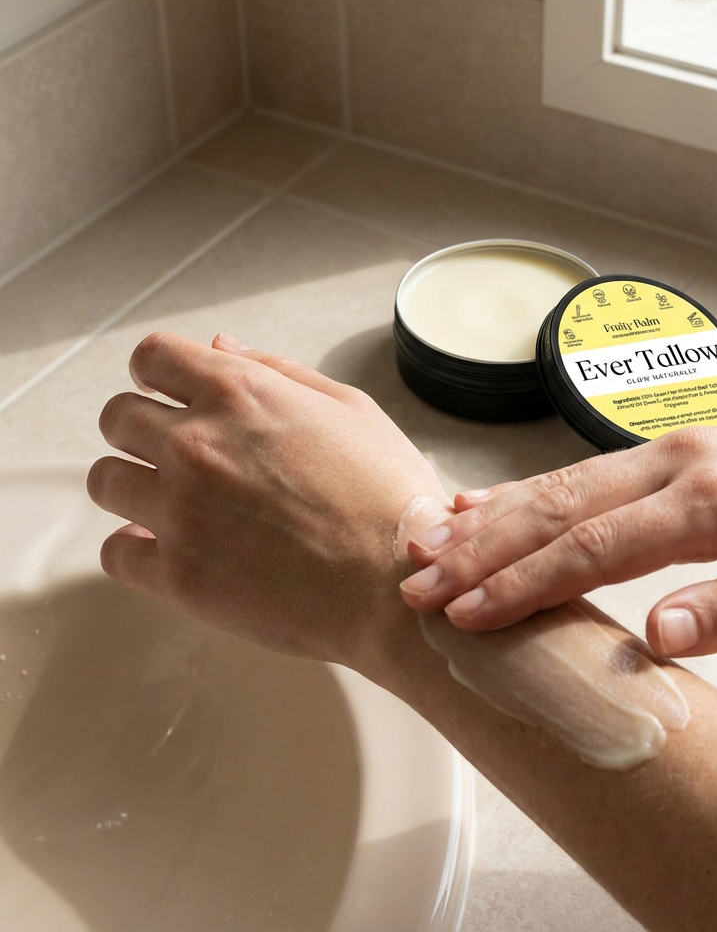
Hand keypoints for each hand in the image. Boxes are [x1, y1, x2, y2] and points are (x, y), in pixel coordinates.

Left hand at [88, 331, 443, 671]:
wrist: (396, 585)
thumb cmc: (388, 496)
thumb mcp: (352, 410)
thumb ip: (279, 371)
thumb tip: (220, 346)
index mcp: (239, 394)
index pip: (151, 357)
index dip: (157, 374)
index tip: (169, 394)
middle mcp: (196, 444)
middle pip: (117, 418)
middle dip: (142, 429)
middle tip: (180, 455)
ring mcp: (180, 511)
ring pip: (105, 481)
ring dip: (135, 487)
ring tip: (177, 505)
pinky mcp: (176, 575)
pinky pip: (116, 553)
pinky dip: (137, 549)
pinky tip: (172, 549)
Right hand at [400, 412, 716, 655]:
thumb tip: (653, 631)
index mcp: (714, 501)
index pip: (596, 545)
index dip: (525, 582)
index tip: (469, 612)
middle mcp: (679, 464)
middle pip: (560, 506)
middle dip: (483, 549)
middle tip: (418, 581)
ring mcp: (670, 450)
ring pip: (561, 483)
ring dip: (492, 516)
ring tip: (428, 541)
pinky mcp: (670, 452)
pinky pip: (583, 471)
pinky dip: (528, 489)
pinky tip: (488, 502)